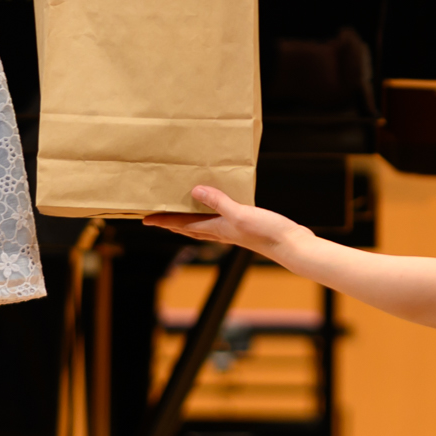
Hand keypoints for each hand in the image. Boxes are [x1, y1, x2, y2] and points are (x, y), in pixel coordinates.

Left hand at [142, 187, 305, 259]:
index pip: (182, 225)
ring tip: (180, 210)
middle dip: (171, 222)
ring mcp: (233, 230)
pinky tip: (217, 206)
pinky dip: (212, 213)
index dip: (163, 222)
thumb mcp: (239, 213)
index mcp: (216, 228)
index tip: (145, 219)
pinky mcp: (245, 226)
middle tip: (156, 216)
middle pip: (188, 227)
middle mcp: (220, 231)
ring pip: (203, 225)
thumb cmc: (266, 232)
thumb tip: (194, 190)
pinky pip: (220, 219)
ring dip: (189, 219)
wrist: (290, 245)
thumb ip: (218, 202)